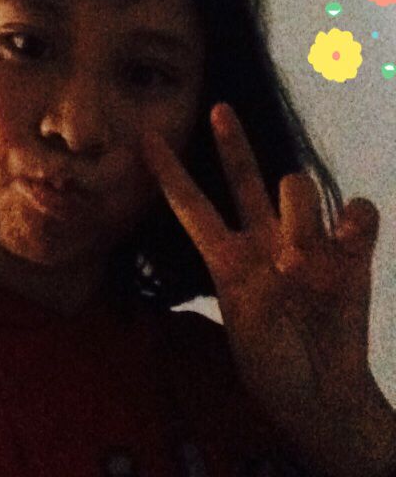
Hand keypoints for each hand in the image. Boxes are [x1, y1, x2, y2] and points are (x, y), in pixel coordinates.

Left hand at [140, 102, 382, 470]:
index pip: (191, 205)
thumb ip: (265, 283)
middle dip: (232, 143)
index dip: (168, 172)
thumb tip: (296, 251)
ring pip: (298, 187)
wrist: (320, 394)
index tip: (145, 138)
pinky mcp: (350, 253)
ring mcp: (306, 242)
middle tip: (218, 108)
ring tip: (301, 266)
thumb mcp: (246, 331)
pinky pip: (357, 212)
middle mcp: (262, 239)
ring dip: (300, 216)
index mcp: (225, 257)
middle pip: (243, 178)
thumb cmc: (273, 366)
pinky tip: (349, 243)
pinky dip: (355, 220)